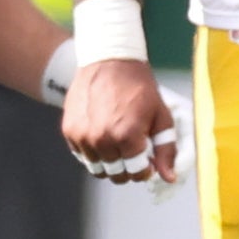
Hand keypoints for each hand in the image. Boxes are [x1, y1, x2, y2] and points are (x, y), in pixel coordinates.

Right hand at [61, 57, 178, 184]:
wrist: (109, 61)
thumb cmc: (139, 87)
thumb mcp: (161, 117)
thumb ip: (166, 150)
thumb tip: (169, 178)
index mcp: (127, 137)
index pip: (137, 173)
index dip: (145, 169)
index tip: (147, 160)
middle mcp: (102, 139)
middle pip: (116, 175)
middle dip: (128, 168)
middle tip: (133, 152)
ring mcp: (83, 136)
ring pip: (97, 169)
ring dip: (110, 162)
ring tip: (118, 144)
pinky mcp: (70, 130)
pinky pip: (82, 156)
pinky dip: (93, 152)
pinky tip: (103, 136)